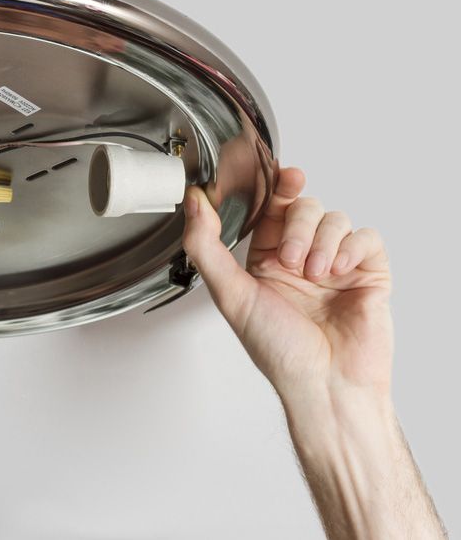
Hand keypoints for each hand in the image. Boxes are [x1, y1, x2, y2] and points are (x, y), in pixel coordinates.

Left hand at [181, 167, 392, 404]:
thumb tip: (192, 202)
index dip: (276, 186)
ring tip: (314, 276)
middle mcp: (300, 257)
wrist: (324, 384)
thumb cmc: (279, 350)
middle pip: (303, 207)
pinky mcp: (368, 273)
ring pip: (334, 218)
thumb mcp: (230, 294)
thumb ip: (206, 246)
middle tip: (290, 260)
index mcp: (266, 260)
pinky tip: (338, 270)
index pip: (271, 208)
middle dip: (296, 226)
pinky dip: (350, 247)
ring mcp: (335, 264)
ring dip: (320, 242)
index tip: (283, 175)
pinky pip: (366, 236)